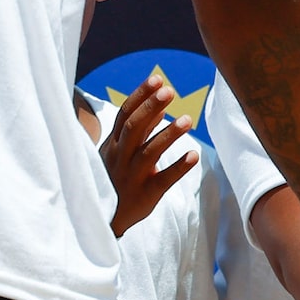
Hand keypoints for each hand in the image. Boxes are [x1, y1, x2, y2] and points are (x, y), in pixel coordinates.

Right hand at [98, 74, 197, 236]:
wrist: (104, 220)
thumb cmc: (114, 179)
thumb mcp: (120, 152)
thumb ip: (140, 130)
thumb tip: (159, 106)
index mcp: (113, 144)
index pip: (125, 114)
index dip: (141, 95)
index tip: (157, 79)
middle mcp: (120, 157)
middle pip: (134, 127)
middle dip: (151, 107)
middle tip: (170, 91)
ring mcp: (132, 176)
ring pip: (149, 152)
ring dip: (169, 134)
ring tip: (188, 119)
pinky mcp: (145, 194)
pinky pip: (163, 179)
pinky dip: (178, 167)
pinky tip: (194, 155)